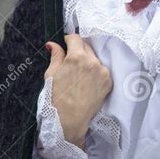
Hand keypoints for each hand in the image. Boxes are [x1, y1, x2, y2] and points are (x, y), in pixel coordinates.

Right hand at [44, 34, 112, 148]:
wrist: (70, 119)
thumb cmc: (56, 98)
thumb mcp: (51, 74)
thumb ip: (56, 56)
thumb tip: (53, 44)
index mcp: (77, 57)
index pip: (75, 38)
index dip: (69, 40)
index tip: (66, 45)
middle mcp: (92, 62)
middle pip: (87, 47)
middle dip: (78, 50)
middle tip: (72, 62)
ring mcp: (103, 72)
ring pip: (95, 58)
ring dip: (88, 61)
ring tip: (80, 74)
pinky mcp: (109, 81)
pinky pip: (102, 70)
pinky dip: (95, 72)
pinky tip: (87, 81)